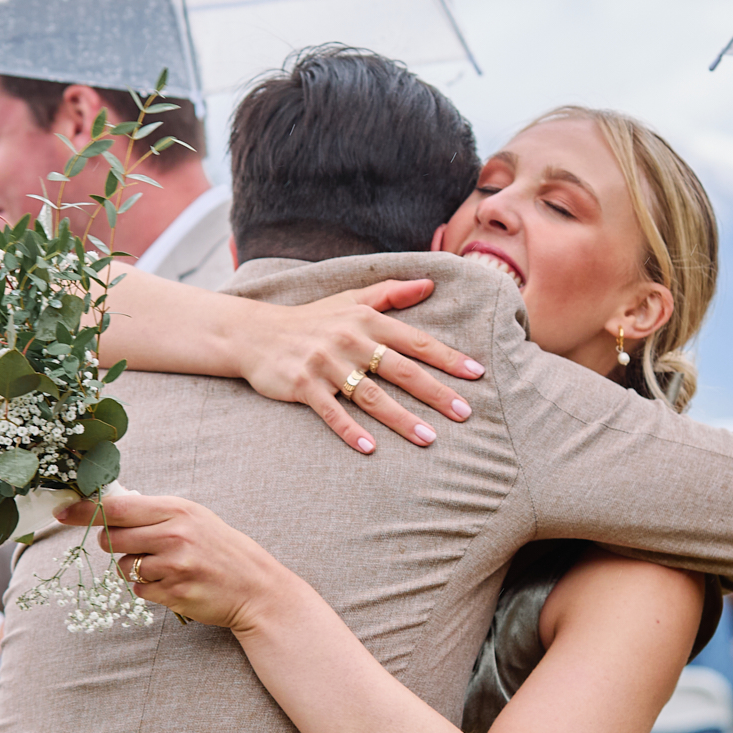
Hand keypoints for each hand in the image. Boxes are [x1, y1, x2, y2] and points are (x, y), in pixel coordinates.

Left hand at [83, 492, 292, 633]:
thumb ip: (154, 512)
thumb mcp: (194, 518)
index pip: (117, 506)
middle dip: (113, 544)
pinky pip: (137, 590)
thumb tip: (108, 508)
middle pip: (111, 538)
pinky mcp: (172, 593)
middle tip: (138, 546)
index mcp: (177, 510)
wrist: (256, 587)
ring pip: (122, 567)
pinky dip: (148, 589)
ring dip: (134, 569)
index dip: (85, 510)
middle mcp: (173, 535)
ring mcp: (173, 566)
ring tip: (166, 567)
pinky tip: (173, 584)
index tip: (62, 512)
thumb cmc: (222, 550)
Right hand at [233, 281, 482, 455]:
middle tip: (464, 413)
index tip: (477, 374)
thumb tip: (429, 284)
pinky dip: (350, 430)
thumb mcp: (350, 301)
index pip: (415, 341)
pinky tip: (370, 449)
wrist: (255, 334)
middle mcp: (349, 340)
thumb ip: (391, 294)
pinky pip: (331, 412)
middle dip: (436, 393)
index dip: (447, 358)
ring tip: (430, 439)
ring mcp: (325, 364)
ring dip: (402, 419)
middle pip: (401, 370)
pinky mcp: (302, 385)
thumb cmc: (312, 320)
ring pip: (372, 396)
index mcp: (366, 320)